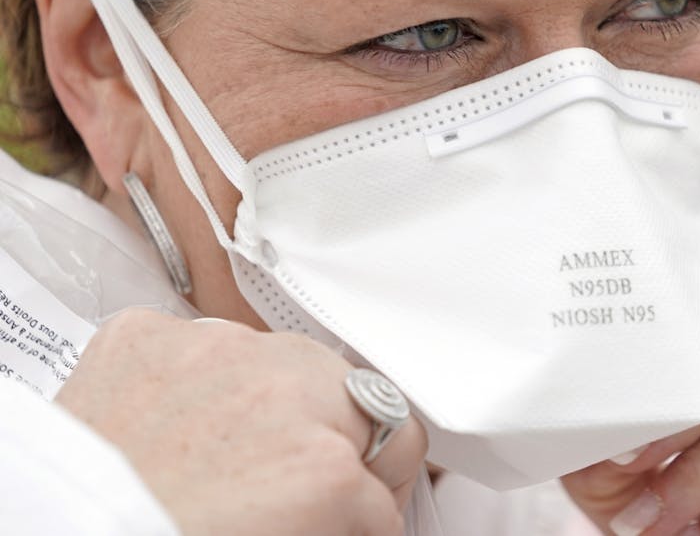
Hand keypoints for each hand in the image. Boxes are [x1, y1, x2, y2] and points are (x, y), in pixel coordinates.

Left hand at [55, 309, 427, 535]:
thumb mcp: (293, 531)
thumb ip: (346, 505)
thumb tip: (362, 499)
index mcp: (323, 469)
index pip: (399, 457)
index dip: (377, 493)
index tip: (358, 507)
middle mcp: (283, 392)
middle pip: (360, 395)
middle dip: (340, 437)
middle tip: (299, 483)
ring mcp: (215, 353)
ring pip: (288, 359)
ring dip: (276, 400)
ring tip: (229, 451)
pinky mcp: (147, 336)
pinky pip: (202, 344)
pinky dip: (197, 378)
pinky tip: (175, 424)